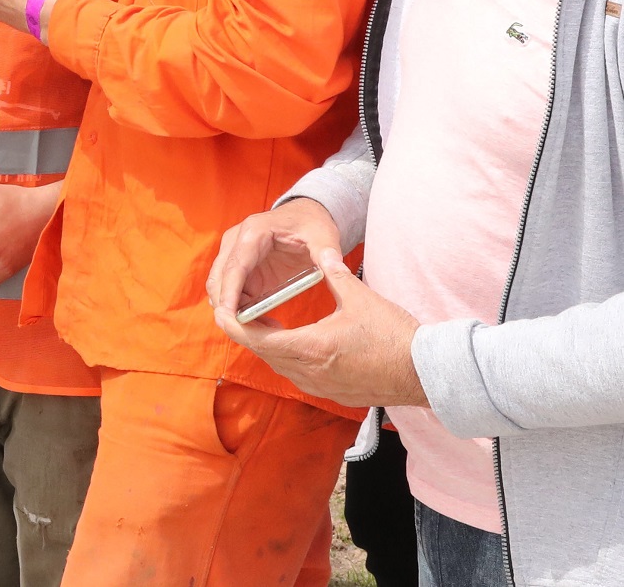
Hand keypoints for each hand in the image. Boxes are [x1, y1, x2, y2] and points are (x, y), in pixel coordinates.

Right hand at [207, 197, 343, 324]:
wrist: (305, 216)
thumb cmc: (312, 224)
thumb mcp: (323, 236)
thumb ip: (328, 252)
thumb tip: (334, 266)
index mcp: (254, 231)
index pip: (235, 265)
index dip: (230, 292)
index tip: (230, 318)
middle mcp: (236, 240)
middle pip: (219, 278)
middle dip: (225, 306)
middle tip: (244, 334)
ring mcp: (234, 253)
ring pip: (219, 286)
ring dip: (231, 309)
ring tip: (257, 331)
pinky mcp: (239, 266)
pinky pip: (230, 291)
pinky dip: (238, 308)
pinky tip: (259, 322)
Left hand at [215, 246, 427, 408]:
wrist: (426, 373)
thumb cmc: (395, 336)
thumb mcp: (360, 298)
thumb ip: (334, 274)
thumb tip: (322, 254)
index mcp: (310, 348)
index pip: (256, 339)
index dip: (234, 324)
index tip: (221, 310)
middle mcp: (309, 372)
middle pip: (262, 352)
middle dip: (246, 331)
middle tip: (234, 309)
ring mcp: (319, 386)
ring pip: (277, 364)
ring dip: (265, 344)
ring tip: (258, 320)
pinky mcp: (330, 392)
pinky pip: (295, 373)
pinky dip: (284, 355)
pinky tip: (288, 339)